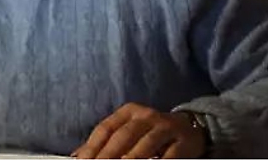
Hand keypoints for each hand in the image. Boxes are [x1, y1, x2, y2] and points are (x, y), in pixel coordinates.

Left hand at [72, 103, 204, 158]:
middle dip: (108, 155)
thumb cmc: (151, 134)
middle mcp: (146, 116)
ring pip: (145, 145)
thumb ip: (106, 143)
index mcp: (128, 112)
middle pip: (123, 136)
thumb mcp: (128, 131)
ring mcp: (166, 127)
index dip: (92, 146)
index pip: (106, 128)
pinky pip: (169, 156)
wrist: (189, 129)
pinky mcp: (183, 141)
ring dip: (131, 159)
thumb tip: (78, 156)